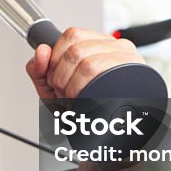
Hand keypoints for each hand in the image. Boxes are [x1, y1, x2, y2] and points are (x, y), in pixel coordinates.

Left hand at [25, 27, 144, 99]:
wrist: (103, 136)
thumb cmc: (80, 109)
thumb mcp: (52, 88)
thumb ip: (39, 69)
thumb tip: (41, 51)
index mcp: (96, 44)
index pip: (72, 35)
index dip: (56, 57)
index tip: (53, 75)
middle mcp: (114, 47)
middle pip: (75, 49)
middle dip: (61, 75)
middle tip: (63, 91)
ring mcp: (125, 58)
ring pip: (86, 63)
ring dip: (70, 85)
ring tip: (72, 97)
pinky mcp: (132, 73)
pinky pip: (97, 73)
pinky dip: (80, 89)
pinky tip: (81, 99)